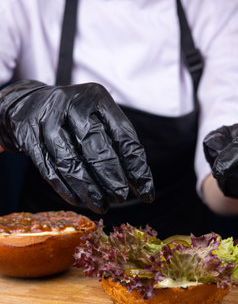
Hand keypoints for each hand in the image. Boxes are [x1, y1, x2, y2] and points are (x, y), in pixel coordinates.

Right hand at [0, 80, 153, 212]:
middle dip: (111, 178)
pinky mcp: (28, 135)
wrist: (26, 103)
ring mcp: (47, 119)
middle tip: (121, 198)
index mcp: (97, 98)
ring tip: (101, 205)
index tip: (146, 192)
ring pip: (70, 162)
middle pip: (96, 147)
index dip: (137, 167)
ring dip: (88, 189)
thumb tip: (139, 181)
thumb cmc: (72, 116)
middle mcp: (72, 104)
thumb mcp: (97, 117)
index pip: (124, 136)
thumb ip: (117, 143)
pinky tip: (78, 200)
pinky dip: (65, 188)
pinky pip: (49, 168)